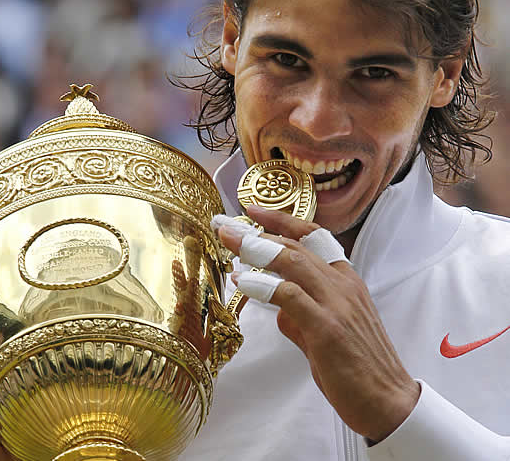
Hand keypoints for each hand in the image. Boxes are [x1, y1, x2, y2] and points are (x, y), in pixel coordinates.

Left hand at [219, 206, 419, 442]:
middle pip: (295, 244)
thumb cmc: (358, 367)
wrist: (389, 402)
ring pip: (292, 260)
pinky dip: (262, 285)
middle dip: (256, 232)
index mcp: (345, 280)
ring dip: (255, 249)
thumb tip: (277, 308)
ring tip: (228, 242)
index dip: (282, 220)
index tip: (253, 211)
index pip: (313, 236)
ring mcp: (336, 303)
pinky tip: (241, 283)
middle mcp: (342, 284)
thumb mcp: (326, 331)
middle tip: (225, 226)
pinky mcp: (327, 327)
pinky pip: (288, 296)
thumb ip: (300, 315)